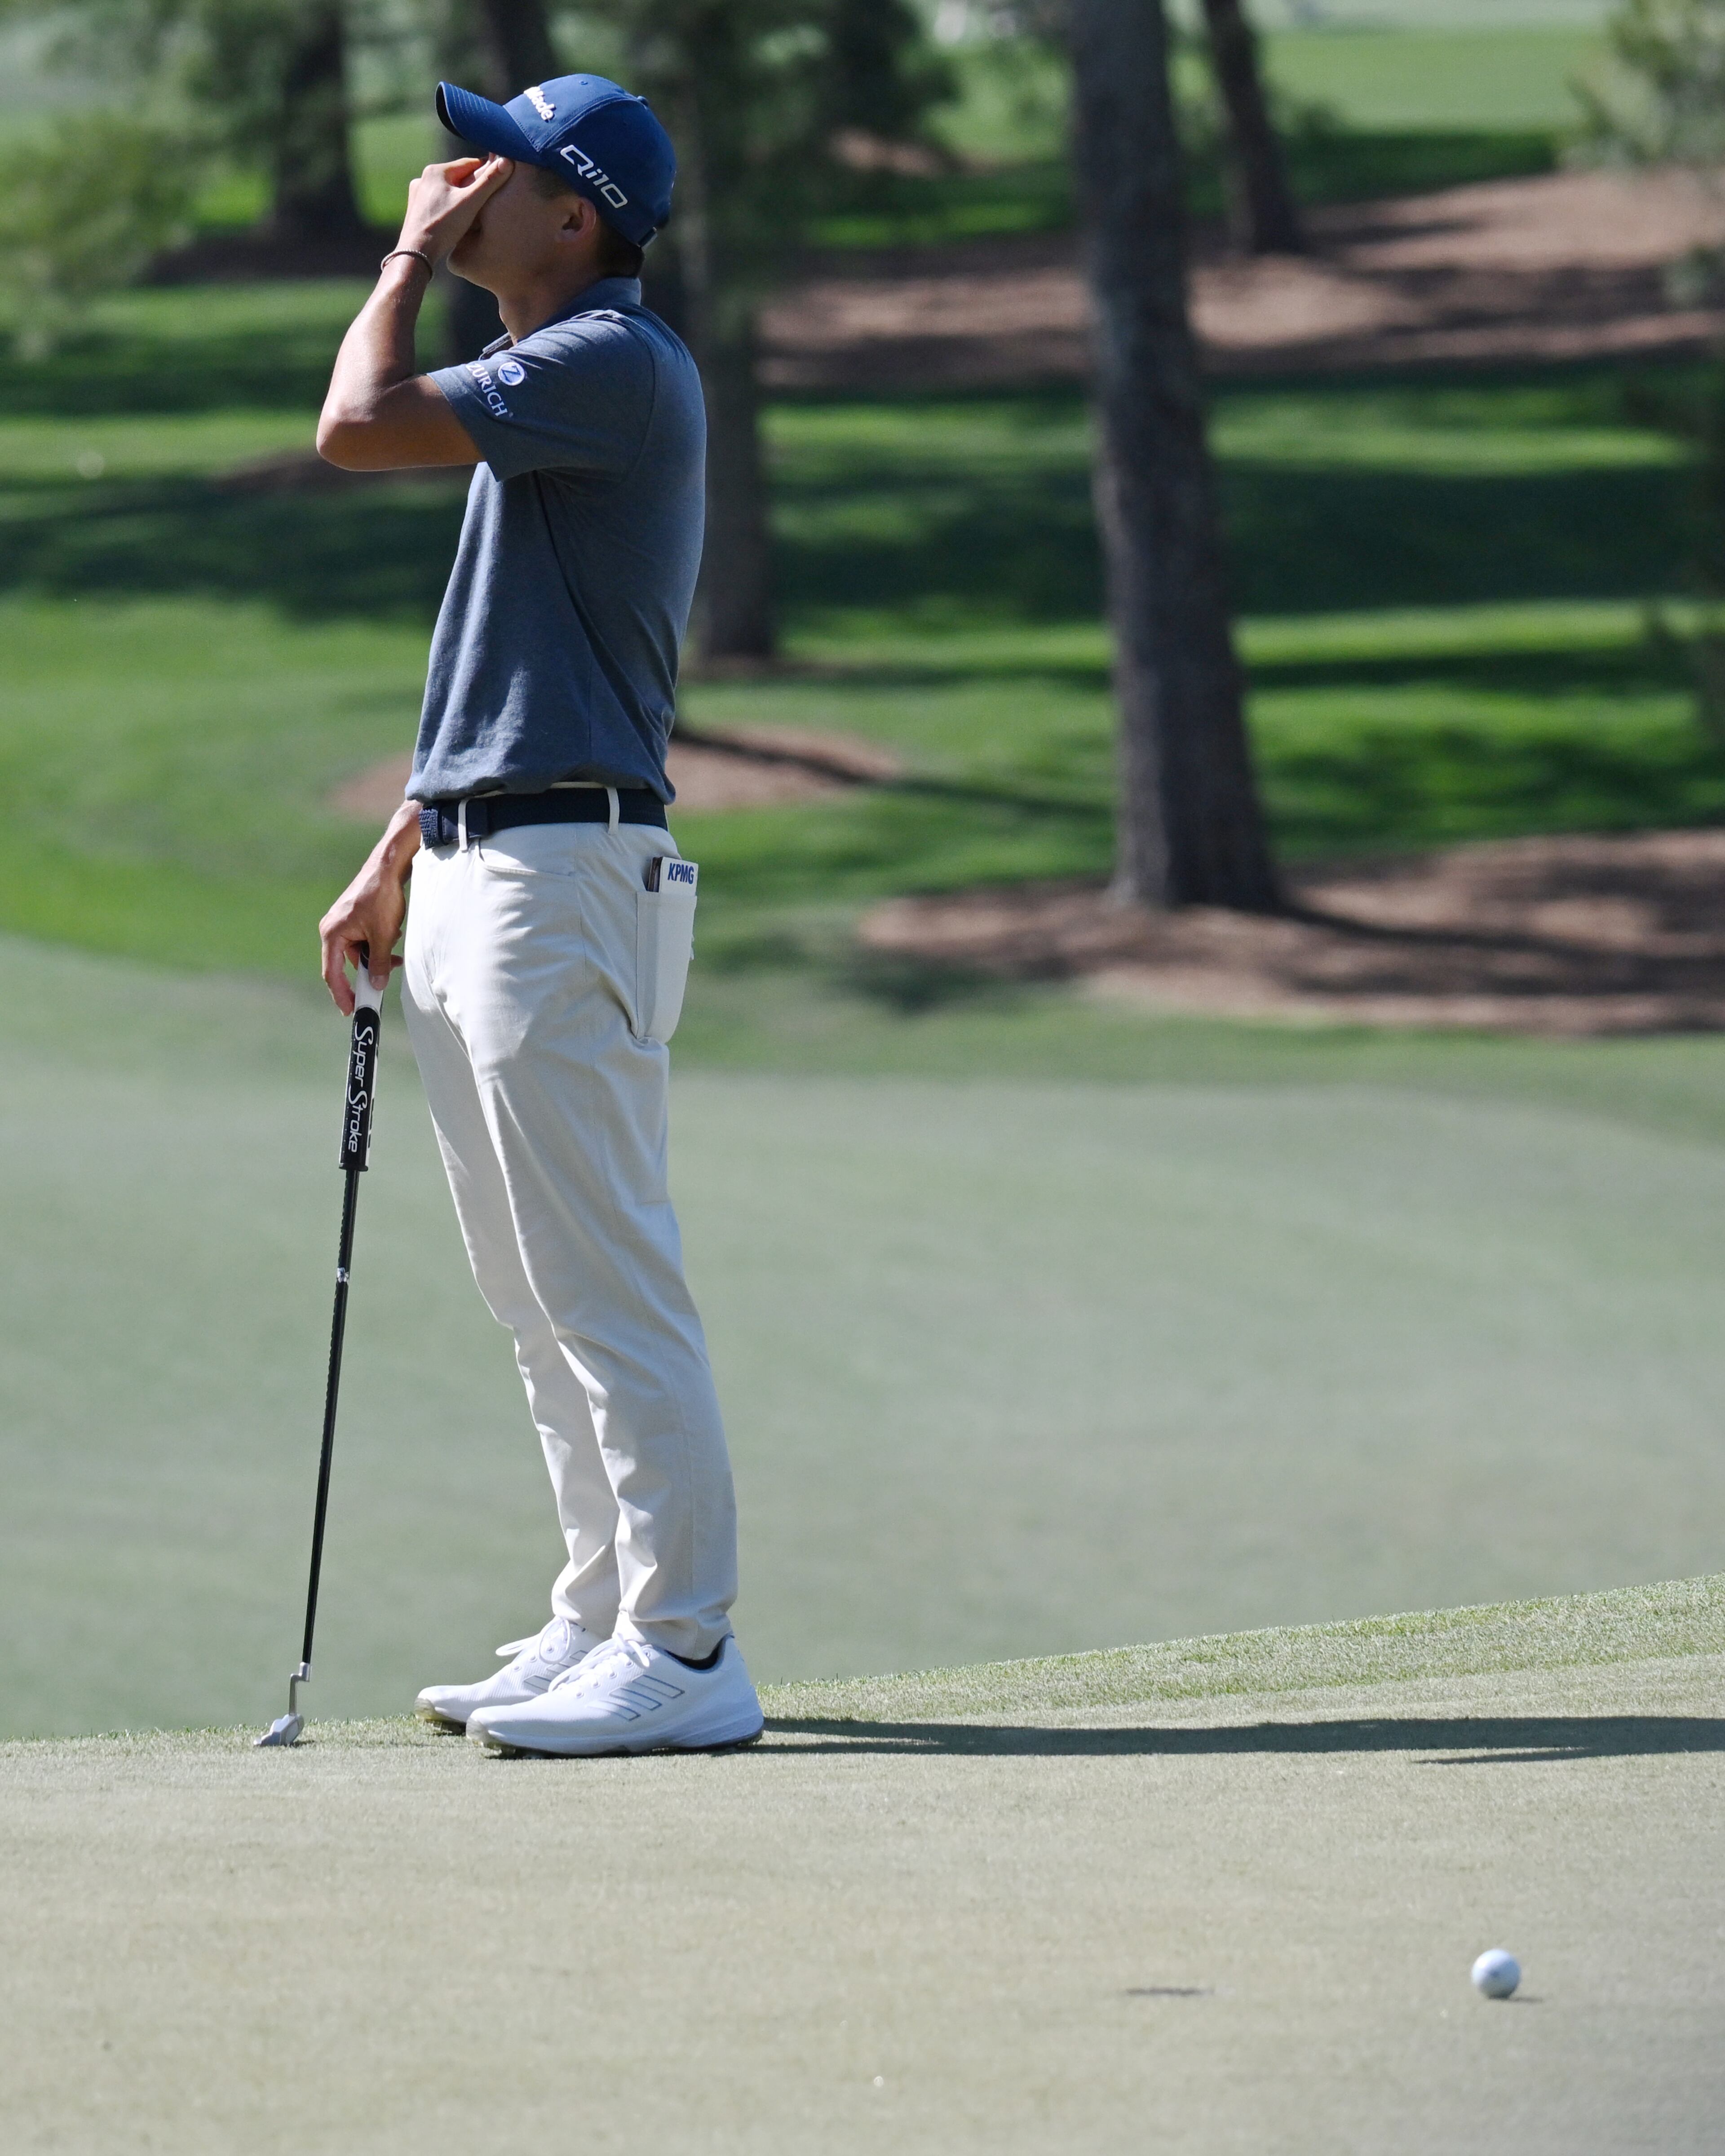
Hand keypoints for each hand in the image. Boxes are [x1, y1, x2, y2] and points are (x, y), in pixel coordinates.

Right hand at [320, 804, 419, 1012]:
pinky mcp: (352, 918)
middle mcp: (332, 929)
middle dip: (367, 971)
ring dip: (377, 955)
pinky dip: (377, 942)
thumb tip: (378, 985)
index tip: (350, 1010)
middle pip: (345, 963)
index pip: (332, 973)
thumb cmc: (382, 897)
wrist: (388, 867)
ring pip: (359, 951)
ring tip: (394, 948)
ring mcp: (341, 923)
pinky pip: (363, 939)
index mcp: (332, 934)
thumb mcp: (383, 935)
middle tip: (382, 983)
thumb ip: (379, 962)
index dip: (341, 993)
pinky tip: (392, 934)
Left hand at [399, 154, 512, 267]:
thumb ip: (489, 182)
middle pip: (457, 177)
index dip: (486, 170)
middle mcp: (424, 177)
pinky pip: (438, 202)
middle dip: (473, 185)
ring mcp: (417, 193)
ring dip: (460, 197)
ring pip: (447, 190)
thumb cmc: (444, 226)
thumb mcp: (471, 202)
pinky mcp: (415, 208)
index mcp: (437, 170)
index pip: (469, 164)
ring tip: (472, 210)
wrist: (417, 251)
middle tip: (489, 197)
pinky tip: (454, 218)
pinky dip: (448, 206)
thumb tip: (508, 161)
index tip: (499, 177)